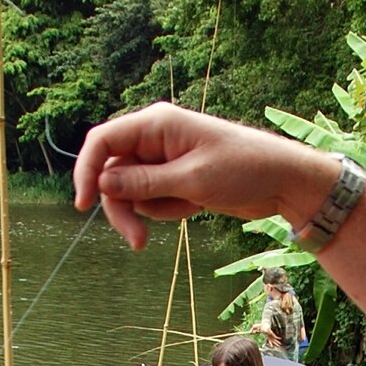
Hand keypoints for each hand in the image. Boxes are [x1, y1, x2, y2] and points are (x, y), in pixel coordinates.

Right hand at [72, 104, 331, 250]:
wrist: (282, 182)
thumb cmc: (244, 170)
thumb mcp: (192, 180)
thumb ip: (145, 182)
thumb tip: (102, 183)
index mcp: (156, 124)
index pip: (102, 141)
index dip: (86, 171)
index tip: (82, 205)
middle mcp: (155, 138)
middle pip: (113, 174)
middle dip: (122, 207)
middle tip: (137, 242)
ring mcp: (164, 160)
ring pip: (132, 191)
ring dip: (149, 211)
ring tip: (186, 211)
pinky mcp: (174, 179)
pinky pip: (153, 200)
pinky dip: (168, 210)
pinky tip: (195, 206)